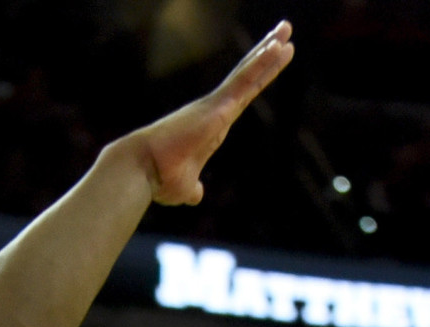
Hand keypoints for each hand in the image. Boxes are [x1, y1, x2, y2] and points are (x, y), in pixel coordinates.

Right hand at [113, 23, 293, 206]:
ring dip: (269, 51)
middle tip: (285, 31)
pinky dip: (261, 63)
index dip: (257, 78)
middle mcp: (215, 110)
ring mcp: (216, 105)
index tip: (272, 60)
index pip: (242, 96)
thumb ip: (193, 188)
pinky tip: (276, 47)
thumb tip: (196, 196)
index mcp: (212, 126)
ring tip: (287, 29)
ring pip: (248, 72)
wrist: (142, 171)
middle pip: (247, 77)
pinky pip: (244, 80)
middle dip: (266, 55)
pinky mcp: (217, 106)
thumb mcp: (184, 187)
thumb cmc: (158, 180)